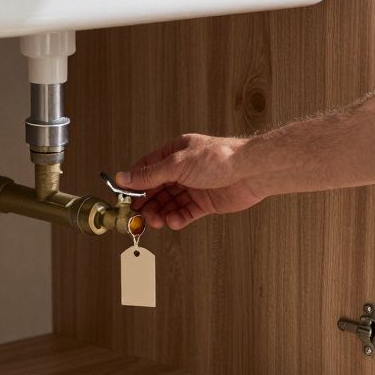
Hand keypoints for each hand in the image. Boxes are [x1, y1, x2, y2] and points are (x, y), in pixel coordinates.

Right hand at [116, 134, 264, 229]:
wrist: (250, 172)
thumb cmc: (218, 159)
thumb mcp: (177, 164)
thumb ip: (149, 174)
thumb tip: (123, 177)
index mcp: (174, 153)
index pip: (147, 168)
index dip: (134, 182)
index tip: (123, 197)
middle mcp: (183, 169)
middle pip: (157, 188)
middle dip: (146, 202)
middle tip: (136, 216)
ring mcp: (194, 187)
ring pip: (170, 203)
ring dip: (160, 212)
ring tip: (154, 222)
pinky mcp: (205, 203)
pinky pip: (186, 213)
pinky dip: (177, 218)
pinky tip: (172, 222)